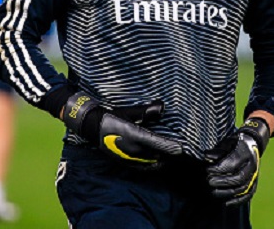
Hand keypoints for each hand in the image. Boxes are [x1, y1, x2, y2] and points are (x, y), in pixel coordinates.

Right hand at [62, 93, 182, 167]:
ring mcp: (129, 157)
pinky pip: (143, 167)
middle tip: (180, 151)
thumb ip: (146, 111)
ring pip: (151, 162)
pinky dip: (153, 165)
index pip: (157, 143)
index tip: (181, 148)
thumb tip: (162, 107)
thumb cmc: (111, 116)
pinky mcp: (125, 161)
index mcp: (134, 136)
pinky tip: (158, 162)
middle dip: (169, 154)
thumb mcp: (128, 112)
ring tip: (171, 157)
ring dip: (162, 160)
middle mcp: (133, 149)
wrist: (92, 127)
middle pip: (157, 155)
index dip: (170, 147)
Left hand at [205, 117, 270, 204]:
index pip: (233, 163)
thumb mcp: (227, 143)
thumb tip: (206, 156)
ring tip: (213, 192)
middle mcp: (252, 165)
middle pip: (239, 178)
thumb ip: (217, 151)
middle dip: (222, 181)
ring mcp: (255, 175)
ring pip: (243, 188)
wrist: (253, 144)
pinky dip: (238, 201)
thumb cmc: (236, 143)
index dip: (219, 168)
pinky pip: (248, 195)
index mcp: (246, 153)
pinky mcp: (255, 183)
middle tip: (209, 181)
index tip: (207, 170)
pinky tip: (226, 203)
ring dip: (227, 192)